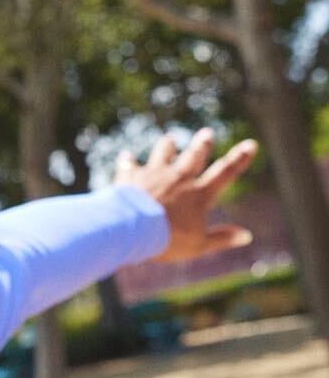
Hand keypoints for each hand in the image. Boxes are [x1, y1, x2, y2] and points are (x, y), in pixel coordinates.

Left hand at [113, 129, 258, 263]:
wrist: (131, 229)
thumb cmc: (167, 240)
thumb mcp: (198, 244)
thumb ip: (221, 238)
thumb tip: (246, 236)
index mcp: (198, 194)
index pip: (225, 173)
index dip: (239, 159)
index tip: (250, 144)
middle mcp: (178, 179)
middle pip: (193, 156)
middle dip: (201, 144)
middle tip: (207, 133)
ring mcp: (154, 175)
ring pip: (163, 154)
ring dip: (167, 146)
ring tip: (170, 138)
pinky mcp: (131, 177)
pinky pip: (129, 166)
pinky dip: (128, 162)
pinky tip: (126, 157)